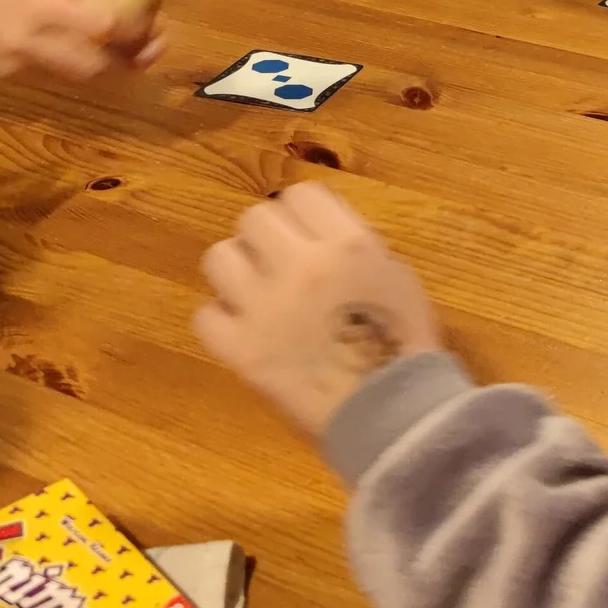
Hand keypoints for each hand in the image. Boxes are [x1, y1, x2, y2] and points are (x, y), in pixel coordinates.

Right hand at [0, 0, 164, 81]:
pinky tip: (94, 55)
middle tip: (154, 45)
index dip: (133, 27)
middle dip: (130, 58)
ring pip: (77, 78)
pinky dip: (77, 69)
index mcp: (40, 5)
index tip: (152, 20)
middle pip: (95, 66)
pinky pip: (52, 78)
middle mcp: (28, 42)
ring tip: (134, 53)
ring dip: (108, 68)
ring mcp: (15, 64)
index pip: (102, 28)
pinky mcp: (6, 77)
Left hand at [194, 183, 442, 436]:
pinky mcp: (240, 350)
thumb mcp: (394, 275)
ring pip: (219, 257)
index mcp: (346, 245)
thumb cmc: (402, 343)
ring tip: (258, 295)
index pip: (301, 195)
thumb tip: (314, 232)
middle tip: (282, 265)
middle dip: (267, 239)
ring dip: (238, 272)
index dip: (302, 213)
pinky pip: (205, 315)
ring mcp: (264, 308)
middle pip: (254, 219)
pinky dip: (223, 322)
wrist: (389, 413)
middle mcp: (300, 266)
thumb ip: (352, 243)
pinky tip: (247, 332)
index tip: (308, 235)